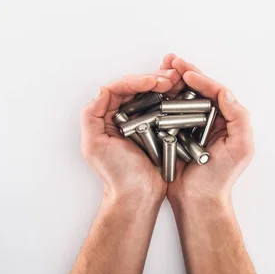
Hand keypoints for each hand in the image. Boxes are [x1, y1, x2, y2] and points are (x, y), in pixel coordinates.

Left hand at [80, 71, 181, 203]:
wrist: (139, 195)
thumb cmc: (117, 174)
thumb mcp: (94, 145)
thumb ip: (91, 115)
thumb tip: (103, 89)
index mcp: (106, 116)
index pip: (119, 89)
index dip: (136, 81)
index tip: (152, 82)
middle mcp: (124, 115)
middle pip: (138, 88)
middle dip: (154, 78)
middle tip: (170, 78)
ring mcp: (143, 120)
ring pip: (153, 94)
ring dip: (165, 84)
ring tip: (178, 80)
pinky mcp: (159, 128)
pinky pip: (166, 107)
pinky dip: (174, 98)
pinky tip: (183, 92)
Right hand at [159, 54, 254, 203]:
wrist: (197, 201)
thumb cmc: (220, 178)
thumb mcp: (240, 148)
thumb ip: (238, 118)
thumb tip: (225, 91)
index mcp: (226, 119)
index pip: (215, 91)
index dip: (201, 78)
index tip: (187, 72)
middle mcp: (208, 119)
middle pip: (196, 89)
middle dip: (184, 72)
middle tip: (171, 59)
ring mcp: (190, 126)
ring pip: (180, 96)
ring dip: (171, 80)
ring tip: (162, 67)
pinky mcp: (172, 133)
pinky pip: (166, 111)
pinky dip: (160, 98)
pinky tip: (151, 88)